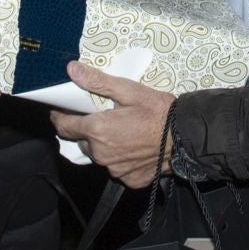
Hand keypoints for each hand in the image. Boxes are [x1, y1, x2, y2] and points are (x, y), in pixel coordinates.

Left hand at [50, 62, 171, 187]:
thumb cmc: (159, 111)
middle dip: (88, 130)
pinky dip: (121, 159)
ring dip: (104, 146)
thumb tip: (72, 70)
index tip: (63, 110)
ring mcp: (115, 169)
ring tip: (123, 132)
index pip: (64, 127)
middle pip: (82, 142)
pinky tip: (134, 147)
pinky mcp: (129, 179)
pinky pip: (117, 168)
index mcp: (97, 131)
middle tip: (104, 118)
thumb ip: (97, 82)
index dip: (61, 117)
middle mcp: (102, 154)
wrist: (187, 137)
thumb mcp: (129, 91)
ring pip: (99, 156)